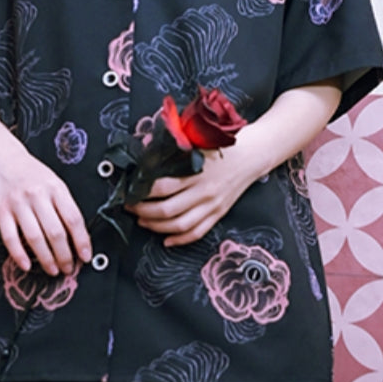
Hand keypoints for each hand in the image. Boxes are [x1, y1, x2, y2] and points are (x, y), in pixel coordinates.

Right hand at [0, 140, 91, 274]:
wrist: (4, 159)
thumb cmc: (33, 174)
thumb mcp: (56, 184)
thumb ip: (66, 207)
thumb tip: (78, 238)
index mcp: (56, 188)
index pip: (73, 219)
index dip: (81, 241)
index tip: (85, 256)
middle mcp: (37, 195)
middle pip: (55, 232)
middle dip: (64, 255)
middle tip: (69, 267)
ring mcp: (18, 204)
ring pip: (34, 237)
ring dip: (46, 259)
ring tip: (53, 270)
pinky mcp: (1, 211)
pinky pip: (10, 237)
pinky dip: (19, 254)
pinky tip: (27, 265)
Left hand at [126, 146, 253, 246]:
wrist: (252, 155)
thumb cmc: (222, 146)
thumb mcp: (197, 141)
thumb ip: (172, 148)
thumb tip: (146, 148)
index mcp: (196, 171)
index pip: (162, 187)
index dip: (142, 191)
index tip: (130, 190)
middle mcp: (204, 191)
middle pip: (167, 210)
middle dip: (143, 211)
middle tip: (130, 207)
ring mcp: (212, 205)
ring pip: (179, 225)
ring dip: (156, 227)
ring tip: (143, 221)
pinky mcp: (219, 213)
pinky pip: (197, 232)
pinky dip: (180, 240)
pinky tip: (166, 240)